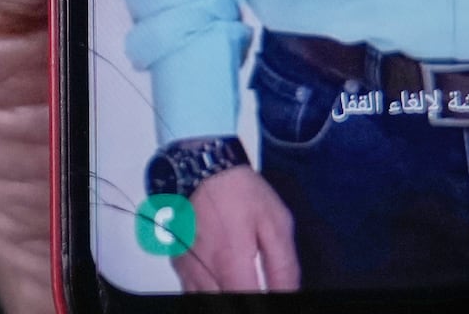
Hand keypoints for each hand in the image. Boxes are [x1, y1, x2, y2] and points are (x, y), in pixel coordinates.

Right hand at [173, 165, 296, 294]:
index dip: (265, 303)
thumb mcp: (276, 224)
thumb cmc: (239, 192)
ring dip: (226, 295)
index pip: (250, 303)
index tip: (273, 293)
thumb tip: (289, 294)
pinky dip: (210, 292)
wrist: (203, 167)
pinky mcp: (179, 264)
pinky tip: (224, 281)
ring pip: (207, 301)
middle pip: (225, 305)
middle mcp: (204, 270)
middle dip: (245, 298)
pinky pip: (193, 292)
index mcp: (231, 262)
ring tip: (242, 280)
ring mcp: (187, 269)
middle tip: (256, 284)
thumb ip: (284, 267)